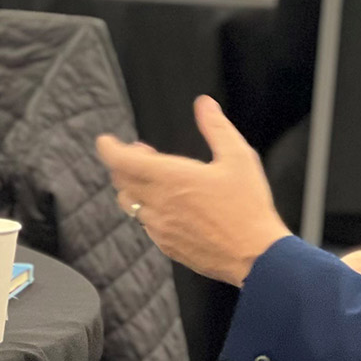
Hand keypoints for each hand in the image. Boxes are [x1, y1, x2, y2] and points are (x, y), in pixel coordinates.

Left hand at [96, 96, 291, 285]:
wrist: (255, 256)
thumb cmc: (248, 206)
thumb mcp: (238, 157)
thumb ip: (216, 127)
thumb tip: (204, 104)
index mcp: (171, 178)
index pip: (122, 161)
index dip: (108, 148)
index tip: (105, 141)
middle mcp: (159, 203)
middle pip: (121, 181)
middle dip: (123, 164)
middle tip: (138, 154)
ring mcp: (160, 228)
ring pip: (130, 205)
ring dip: (133, 188)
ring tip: (153, 179)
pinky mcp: (167, 246)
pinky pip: (145, 225)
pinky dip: (146, 210)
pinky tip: (168, 206)